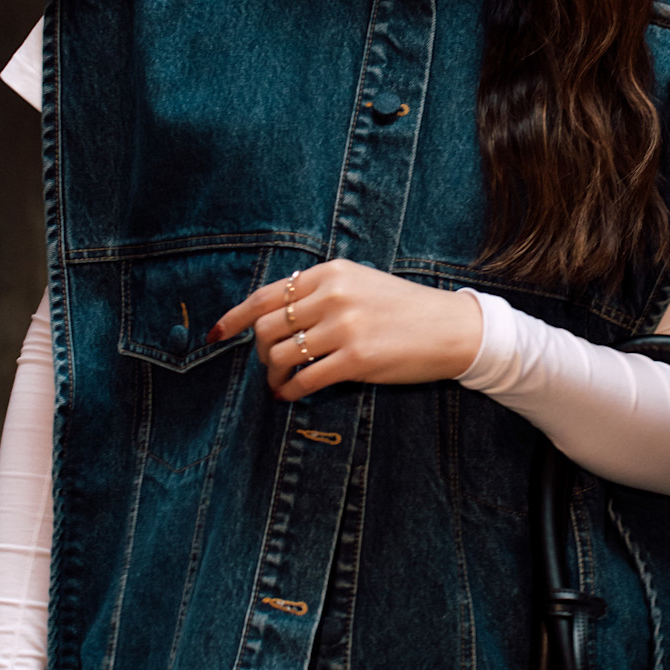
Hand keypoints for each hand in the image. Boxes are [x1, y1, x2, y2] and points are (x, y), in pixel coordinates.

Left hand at [210, 259, 483, 401]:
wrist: (453, 329)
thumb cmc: (404, 310)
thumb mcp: (360, 284)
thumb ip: (319, 293)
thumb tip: (272, 319)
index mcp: (331, 273)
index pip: (267, 295)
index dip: (235, 318)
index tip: (217, 335)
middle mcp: (333, 296)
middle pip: (267, 327)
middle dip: (259, 351)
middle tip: (269, 363)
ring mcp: (344, 327)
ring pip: (280, 355)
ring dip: (273, 374)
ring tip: (282, 382)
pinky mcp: (356, 359)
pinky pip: (304, 380)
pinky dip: (289, 391)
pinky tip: (290, 396)